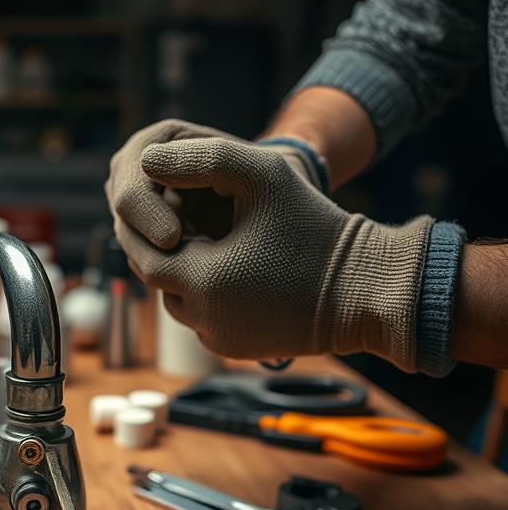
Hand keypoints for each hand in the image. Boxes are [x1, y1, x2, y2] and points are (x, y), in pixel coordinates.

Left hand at [110, 135, 431, 370]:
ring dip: (178, 272)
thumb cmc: (316, 228)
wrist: (366, 291)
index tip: (150, 201)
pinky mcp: (234, 351)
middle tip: (163, 218)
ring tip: (192, 239)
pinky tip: (218, 268)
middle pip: (157, 280)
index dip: (142, 227)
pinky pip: (201, 321)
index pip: (144, 252)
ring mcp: (218, 340)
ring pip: (176, 301)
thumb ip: (203, 158)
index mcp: (202, 279)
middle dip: (156, 248)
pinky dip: (201, 296)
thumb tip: (146, 160)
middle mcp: (202, 320)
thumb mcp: (264, 175)